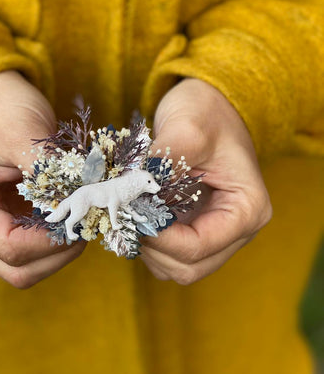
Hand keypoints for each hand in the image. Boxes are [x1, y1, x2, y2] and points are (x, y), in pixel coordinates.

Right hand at [0, 70, 84, 288]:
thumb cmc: (2, 110)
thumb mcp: (22, 132)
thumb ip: (47, 171)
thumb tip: (82, 201)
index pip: (9, 246)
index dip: (50, 241)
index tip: (81, 219)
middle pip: (17, 270)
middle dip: (57, 254)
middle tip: (87, 225)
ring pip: (28, 267)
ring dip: (60, 251)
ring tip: (83, 219)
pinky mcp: (10, 225)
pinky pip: (36, 250)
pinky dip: (59, 241)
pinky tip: (76, 215)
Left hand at [139, 78, 272, 284]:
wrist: (208, 105)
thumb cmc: (205, 112)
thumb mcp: (187, 129)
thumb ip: (163, 161)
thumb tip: (131, 192)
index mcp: (247, 209)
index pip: (199, 247)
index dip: (159, 238)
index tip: (130, 211)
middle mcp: (236, 230)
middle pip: (188, 267)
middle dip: (151, 246)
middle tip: (126, 214)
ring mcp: (215, 232)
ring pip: (175, 266)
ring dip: (146, 247)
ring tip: (129, 211)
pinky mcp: (194, 228)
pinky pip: (167, 253)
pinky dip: (146, 241)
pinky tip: (134, 212)